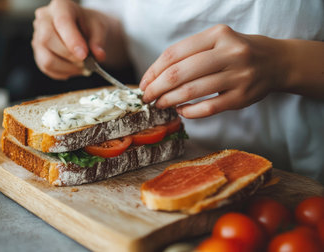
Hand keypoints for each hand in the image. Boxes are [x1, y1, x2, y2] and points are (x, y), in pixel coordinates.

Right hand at [32, 0, 108, 79]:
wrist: (82, 30)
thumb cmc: (88, 25)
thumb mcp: (98, 28)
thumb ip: (98, 41)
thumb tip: (98, 55)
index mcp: (60, 6)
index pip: (62, 22)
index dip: (72, 40)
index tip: (84, 55)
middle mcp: (43, 19)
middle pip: (47, 40)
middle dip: (69, 56)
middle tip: (85, 62)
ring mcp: (37, 37)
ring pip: (46, 59)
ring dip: (67, 68)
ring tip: (82, 67)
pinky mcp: (37, 53)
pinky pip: (46, 68)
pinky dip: (63, 73)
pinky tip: (73, 69)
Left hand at [139, 24, 289, 117]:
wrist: (276, 62)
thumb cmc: (237, 52)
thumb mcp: (216, 41)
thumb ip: (189, 53)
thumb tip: (154, 76)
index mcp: (217, 35)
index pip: (174, 54)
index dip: (153, 71)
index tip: (144, 83)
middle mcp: (229, 53)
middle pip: (180, 73)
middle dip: (157, 88)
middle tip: (147, 97)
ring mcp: (238, 76)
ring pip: (192, 91)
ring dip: (169, 100)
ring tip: (159, 104)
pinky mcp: (242, 97)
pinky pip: (208, 108)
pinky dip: (189, 111)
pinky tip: (181, 111)